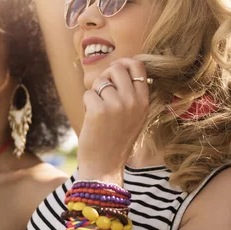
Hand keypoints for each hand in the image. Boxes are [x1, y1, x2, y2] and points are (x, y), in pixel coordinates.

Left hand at [77, 58, 149, 182]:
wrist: (105, 166)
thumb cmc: (117, 139)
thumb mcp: (135, 115)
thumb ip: (132, 93)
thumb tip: (119, 66)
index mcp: (144, 101)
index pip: (138, 66)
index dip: (124, 63)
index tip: (115, 70)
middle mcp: (133, 101)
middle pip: (117, 68)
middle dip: (106, 76)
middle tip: (102, 91)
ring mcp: (117, 105)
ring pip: (100, 81)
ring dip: (94, 93)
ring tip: (97, 110)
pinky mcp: (99, 110)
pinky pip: (88, 94)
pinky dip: (86, 104)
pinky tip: (91, 119)